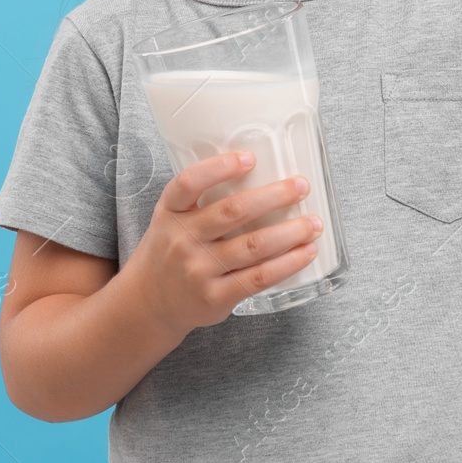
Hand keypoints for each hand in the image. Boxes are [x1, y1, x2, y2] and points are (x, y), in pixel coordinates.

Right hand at [129, 150, 322, 333]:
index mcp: (170, 213)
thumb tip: (257, 172)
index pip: (188, 183)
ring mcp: (199, 270)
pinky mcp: (216, 297)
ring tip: (313, 223)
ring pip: (253, 245)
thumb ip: (200, 199)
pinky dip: (287, 264)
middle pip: (233, 212)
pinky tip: (306, 252)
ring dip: (290, 232)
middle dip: (274, 196)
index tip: (249, 157)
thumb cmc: (169, 251)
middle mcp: (182, 240)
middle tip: (301, 186)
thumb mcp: (171, 219)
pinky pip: (258, 278)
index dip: (219, 168)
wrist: (148, 304)